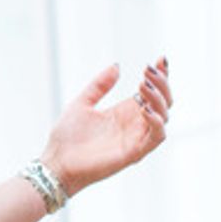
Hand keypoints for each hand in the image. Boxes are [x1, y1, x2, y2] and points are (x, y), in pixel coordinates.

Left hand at [41, 57, 171, 197]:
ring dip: (159, 99)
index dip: (160, 76)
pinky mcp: (134, 153)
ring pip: (164, 116)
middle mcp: (134, 124)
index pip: (151, 92)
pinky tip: (145, 109)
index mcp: (124, 112)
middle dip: (161, 83)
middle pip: (163, 102)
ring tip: (143, 85)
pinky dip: (156, 121)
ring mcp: (136, 138)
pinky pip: (156, 137)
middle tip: (148, 70)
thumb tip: (117, 66)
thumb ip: (99, 85)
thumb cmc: (67, 136)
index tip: (159, 60)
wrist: (56, 162)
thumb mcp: (82, 103)